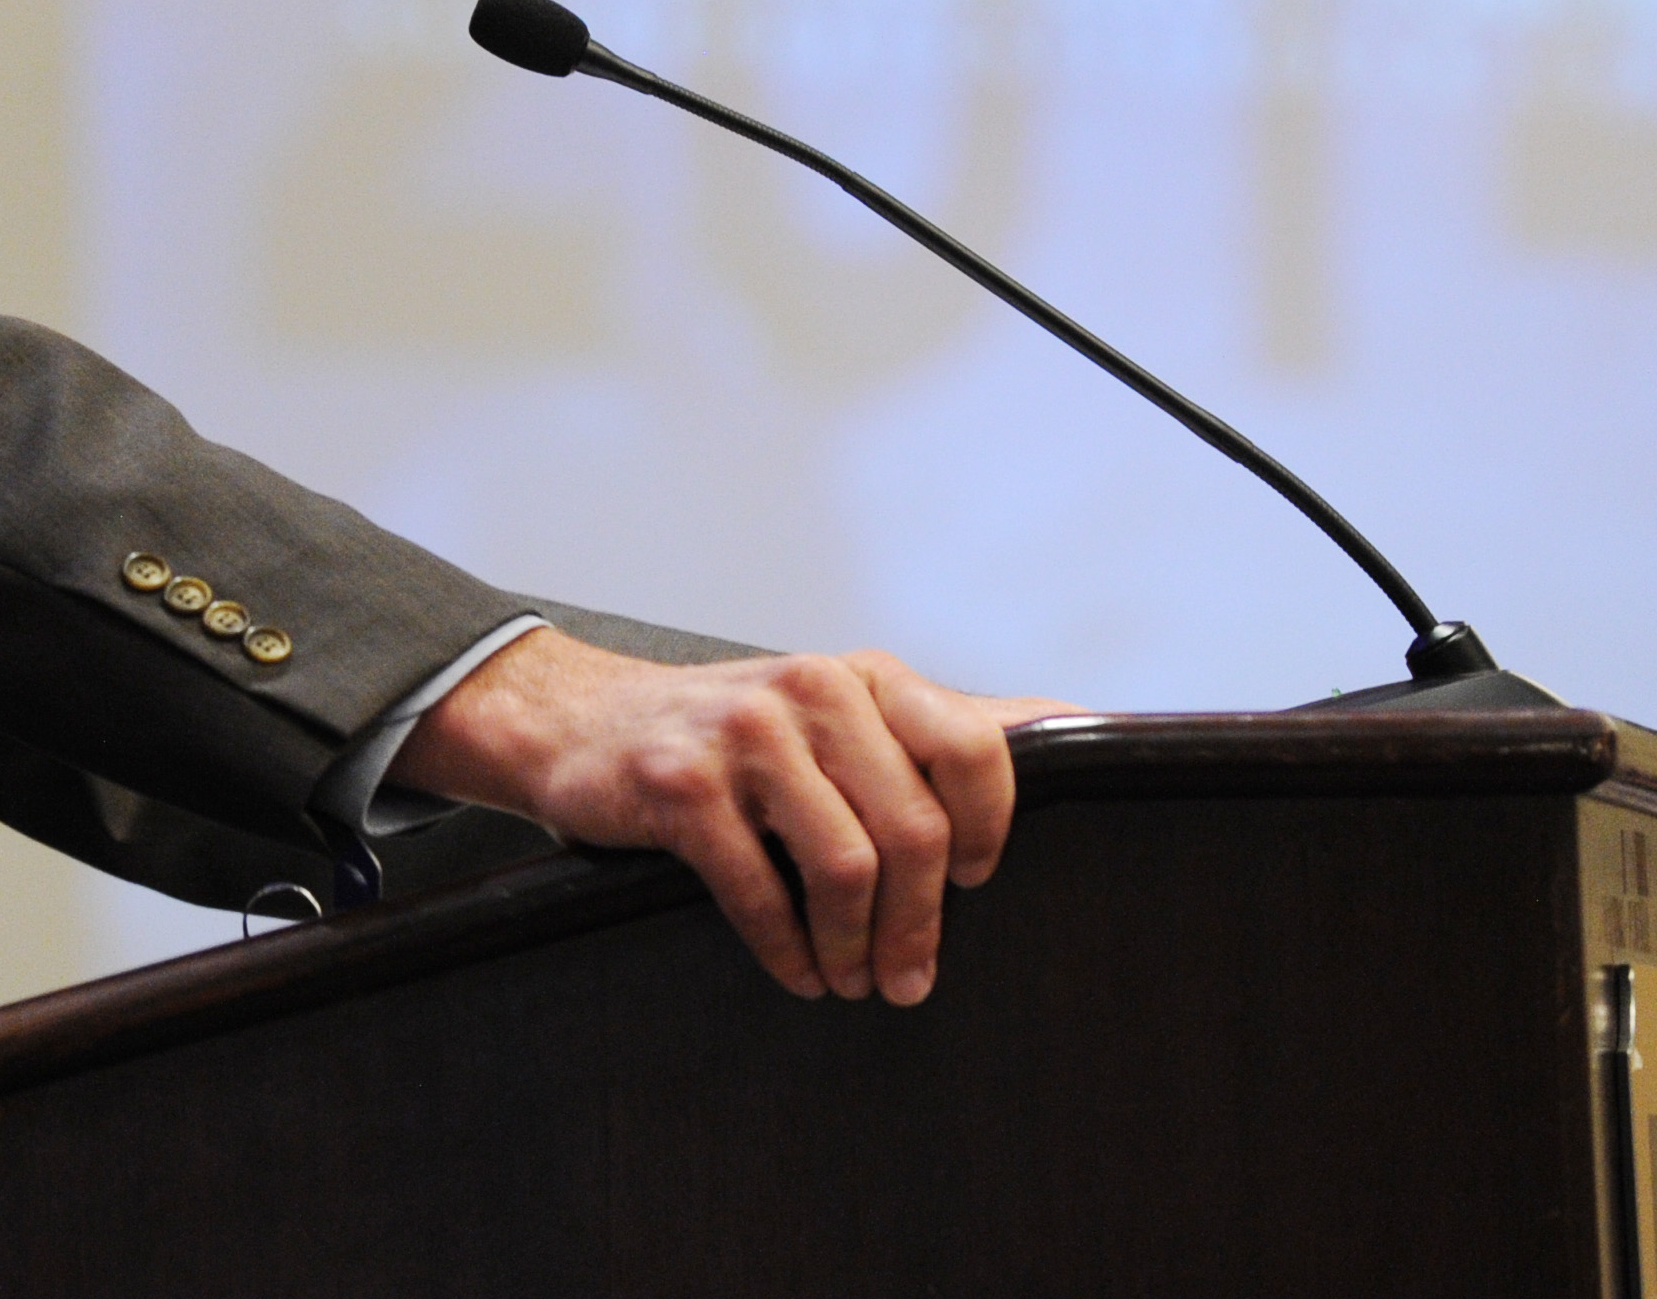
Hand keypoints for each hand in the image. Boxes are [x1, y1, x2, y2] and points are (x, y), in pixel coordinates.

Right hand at [390, 630, 1071, 1005]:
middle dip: (920, 926)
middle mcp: (812, 688)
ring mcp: (744, 732)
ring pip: (846, 867)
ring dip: (856, 947)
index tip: (972, 888)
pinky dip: (788, 951)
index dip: (989, 833)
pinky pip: (761, 892)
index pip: (975, 750)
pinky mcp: (682, 784)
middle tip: (908, 981)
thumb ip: (942, 723)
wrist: (579, 722)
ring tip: (851, 979)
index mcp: (863, 675)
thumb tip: (1077, 722)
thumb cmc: (729, 733)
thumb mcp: (838, 710)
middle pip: (914, 829)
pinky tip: (796, 970)